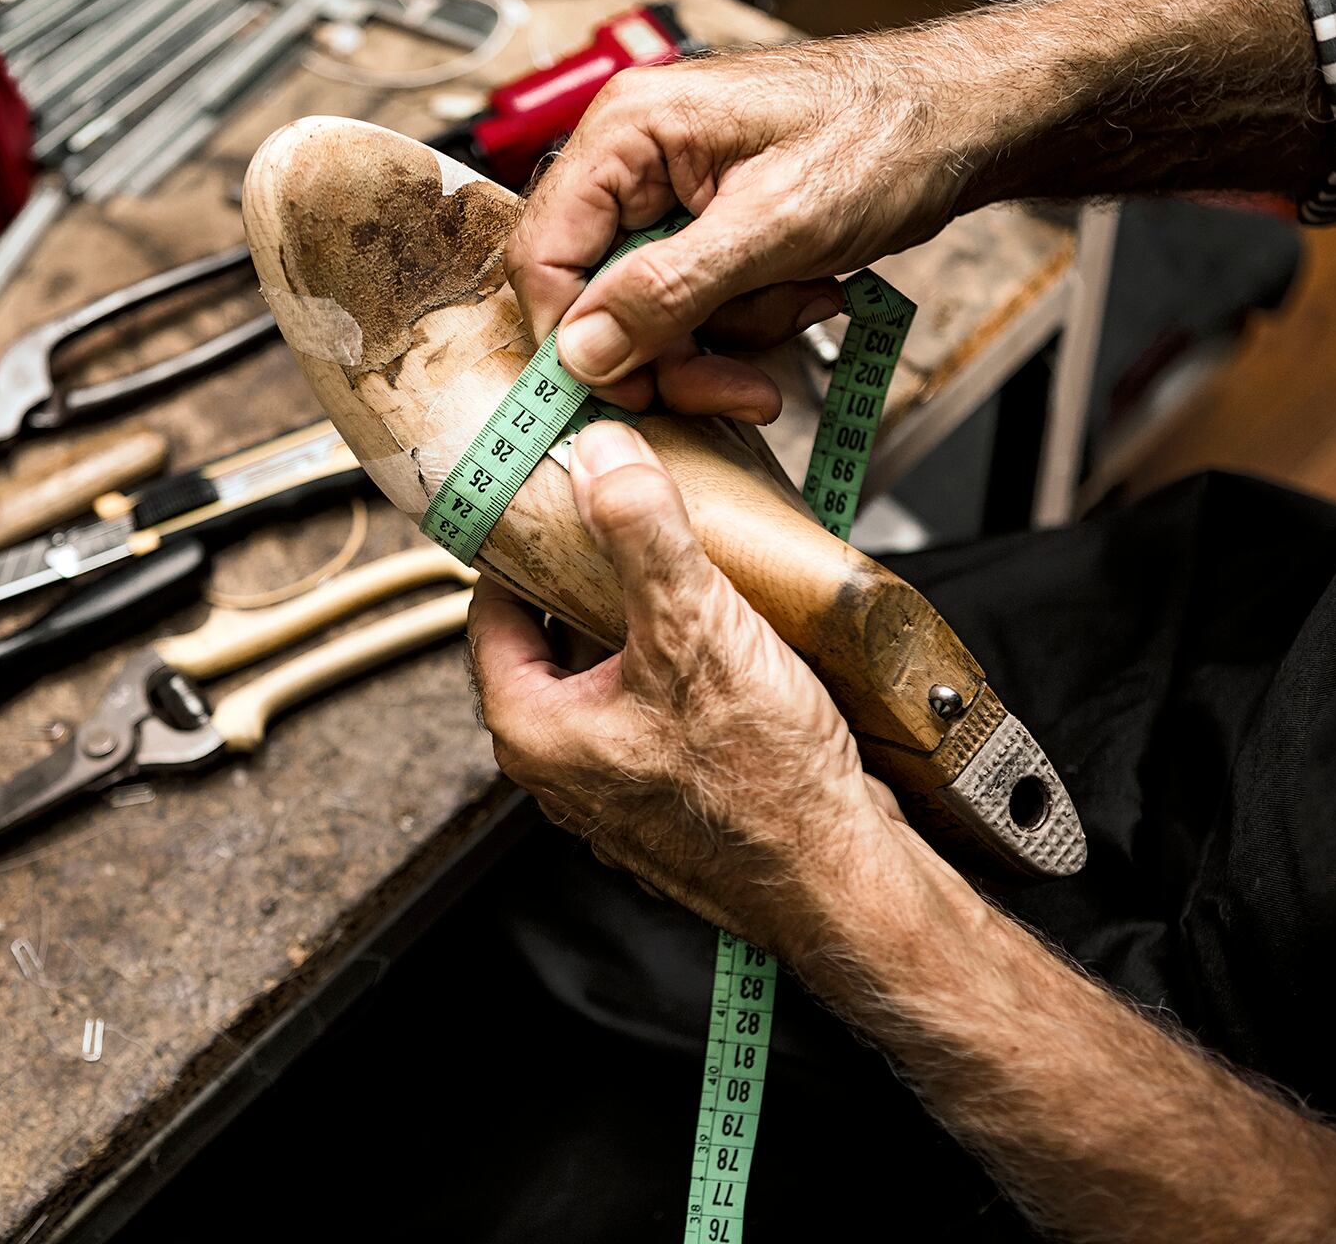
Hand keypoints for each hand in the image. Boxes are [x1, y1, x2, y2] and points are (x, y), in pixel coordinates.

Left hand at [466, 420, 916, 957]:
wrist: (843, 881)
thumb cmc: (764, 789)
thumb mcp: (695, 628)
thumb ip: (640, 532)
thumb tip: (600, 455)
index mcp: (533, 731)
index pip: (491, 609)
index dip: (523, 544)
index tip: (555, 497)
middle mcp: (563, 768)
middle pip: (553, 637)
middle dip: (592, 577)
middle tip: (631, 520)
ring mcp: (617, 788)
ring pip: (611, 673)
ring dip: (645, 622)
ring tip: (690, 571)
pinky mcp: (671, 795)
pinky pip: (658, 708)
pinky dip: (683, 668)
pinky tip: (732, 638)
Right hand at [504, 40, 970, 422]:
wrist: (964, 123)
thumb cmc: (885, 136)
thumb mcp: (774, 228)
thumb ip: (667, 290)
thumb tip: (583, 350)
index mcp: (630, 131)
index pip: (544, 254)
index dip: (577, 338)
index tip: (629, 391)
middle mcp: (635, 157)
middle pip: (598, 294)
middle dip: (674, 347)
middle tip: (738, 384)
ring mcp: (671, 191)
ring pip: (650, 310)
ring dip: (725, 335)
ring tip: (800, 303)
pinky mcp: (706, 221)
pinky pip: (695, 300)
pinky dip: (748, 317)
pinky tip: (804, 292)